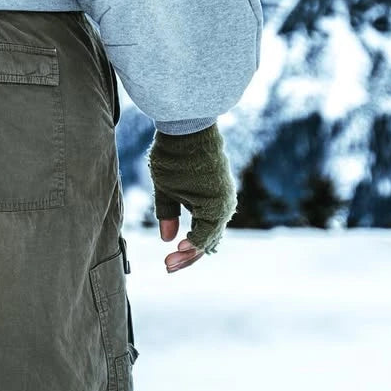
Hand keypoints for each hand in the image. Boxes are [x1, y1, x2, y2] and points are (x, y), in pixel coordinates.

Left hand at [147, 122, 237, 270]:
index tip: (168, 261)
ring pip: (213, 228)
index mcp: (214, 209)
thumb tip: (168, 239)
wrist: (188, 124)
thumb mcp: (165, 188)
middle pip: (209, 240)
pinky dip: (202, 227)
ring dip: (196, 242)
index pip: (201, 242)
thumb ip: (167, 214)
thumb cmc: (174, 156)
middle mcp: (225, 205)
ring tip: (178, 256)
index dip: (185, 255)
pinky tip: (191, 235)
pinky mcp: (221, 188)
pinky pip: (214, 215)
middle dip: (188, 254)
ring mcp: (225, 196)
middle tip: (167, 266)